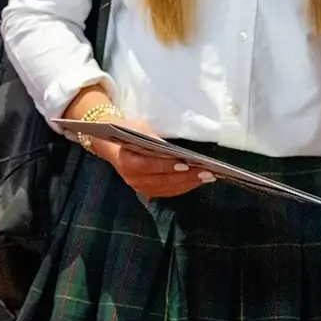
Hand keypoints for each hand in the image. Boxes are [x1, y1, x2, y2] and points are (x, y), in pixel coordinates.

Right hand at [87, 115, 211, 199]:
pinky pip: (167, 191)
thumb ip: (154, 139)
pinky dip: (183, 186)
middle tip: (206, 172)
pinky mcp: (146, 190)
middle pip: (161, 180)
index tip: (186, 163)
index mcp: (126, 160)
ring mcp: (139, 186)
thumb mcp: (139, 128)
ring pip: (166, 188)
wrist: (113, 144)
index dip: (167, 166)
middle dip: (185, 177)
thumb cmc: (128, 131)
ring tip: (206, 177)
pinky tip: (196, 180)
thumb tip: (175, 151)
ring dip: (188, 183)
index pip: (148, 165)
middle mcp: (132, 178)